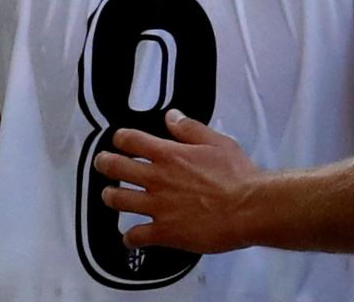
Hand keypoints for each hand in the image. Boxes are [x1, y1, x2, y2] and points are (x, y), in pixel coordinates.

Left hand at [93, 109, 261, 253]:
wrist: (250, 208)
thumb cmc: (239, 176)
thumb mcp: (219, 143)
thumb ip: (191, 129)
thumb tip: (172, 116)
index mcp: (170, 155)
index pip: (131, 140)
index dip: (120, 138)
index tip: (120, 140)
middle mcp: (157, 179)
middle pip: (115, 168)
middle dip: (104, 163)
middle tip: (104, 163)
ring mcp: (157, 207)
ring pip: (117, 200)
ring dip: (111, 196)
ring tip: (112, 195)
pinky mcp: (164, 232)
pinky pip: (136, 236)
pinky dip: (130, 237)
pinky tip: (131, 238)